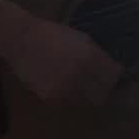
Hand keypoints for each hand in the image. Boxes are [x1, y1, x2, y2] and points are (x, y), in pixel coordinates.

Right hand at [3, 17, 122, 105]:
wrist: (23, 41)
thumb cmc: (53, 34)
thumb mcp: (81, 38)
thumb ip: (96, 54)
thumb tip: (109, 66)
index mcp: (89, 56)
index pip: (112, 75)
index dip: (115, 74)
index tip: (114, 72)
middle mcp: (79, 75)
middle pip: (102, 93)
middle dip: (105, 88)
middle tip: (101, 82)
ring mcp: (64, 88)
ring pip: (86, 102)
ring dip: (88, 94)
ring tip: (84, 84)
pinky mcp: (50, 98)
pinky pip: (69, 103)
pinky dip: (73, 98)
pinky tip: (68, 86)